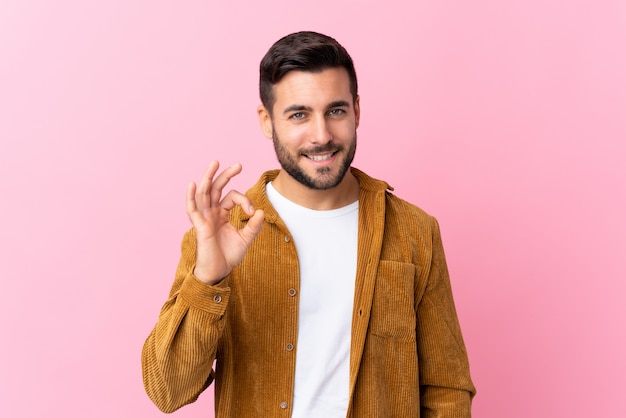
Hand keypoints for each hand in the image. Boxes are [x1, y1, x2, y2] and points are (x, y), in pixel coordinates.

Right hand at [186, 161, 264, 284]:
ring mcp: (204, 218)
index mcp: (222, 214)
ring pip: (204, 193)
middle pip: (216, 188)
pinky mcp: (199, 226)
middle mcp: (212, 213)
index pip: (232, 197)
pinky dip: (190, 197)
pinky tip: (192, 184)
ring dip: (209, 177)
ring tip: (215, 163)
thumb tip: (262, 211)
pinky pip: (192, 209)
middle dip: (226, 175)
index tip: (253, 213)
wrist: (219, 272)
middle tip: (239, 165)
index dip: (245, 201)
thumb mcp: (246, 239)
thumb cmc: (229, 256)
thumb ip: (253, 226)